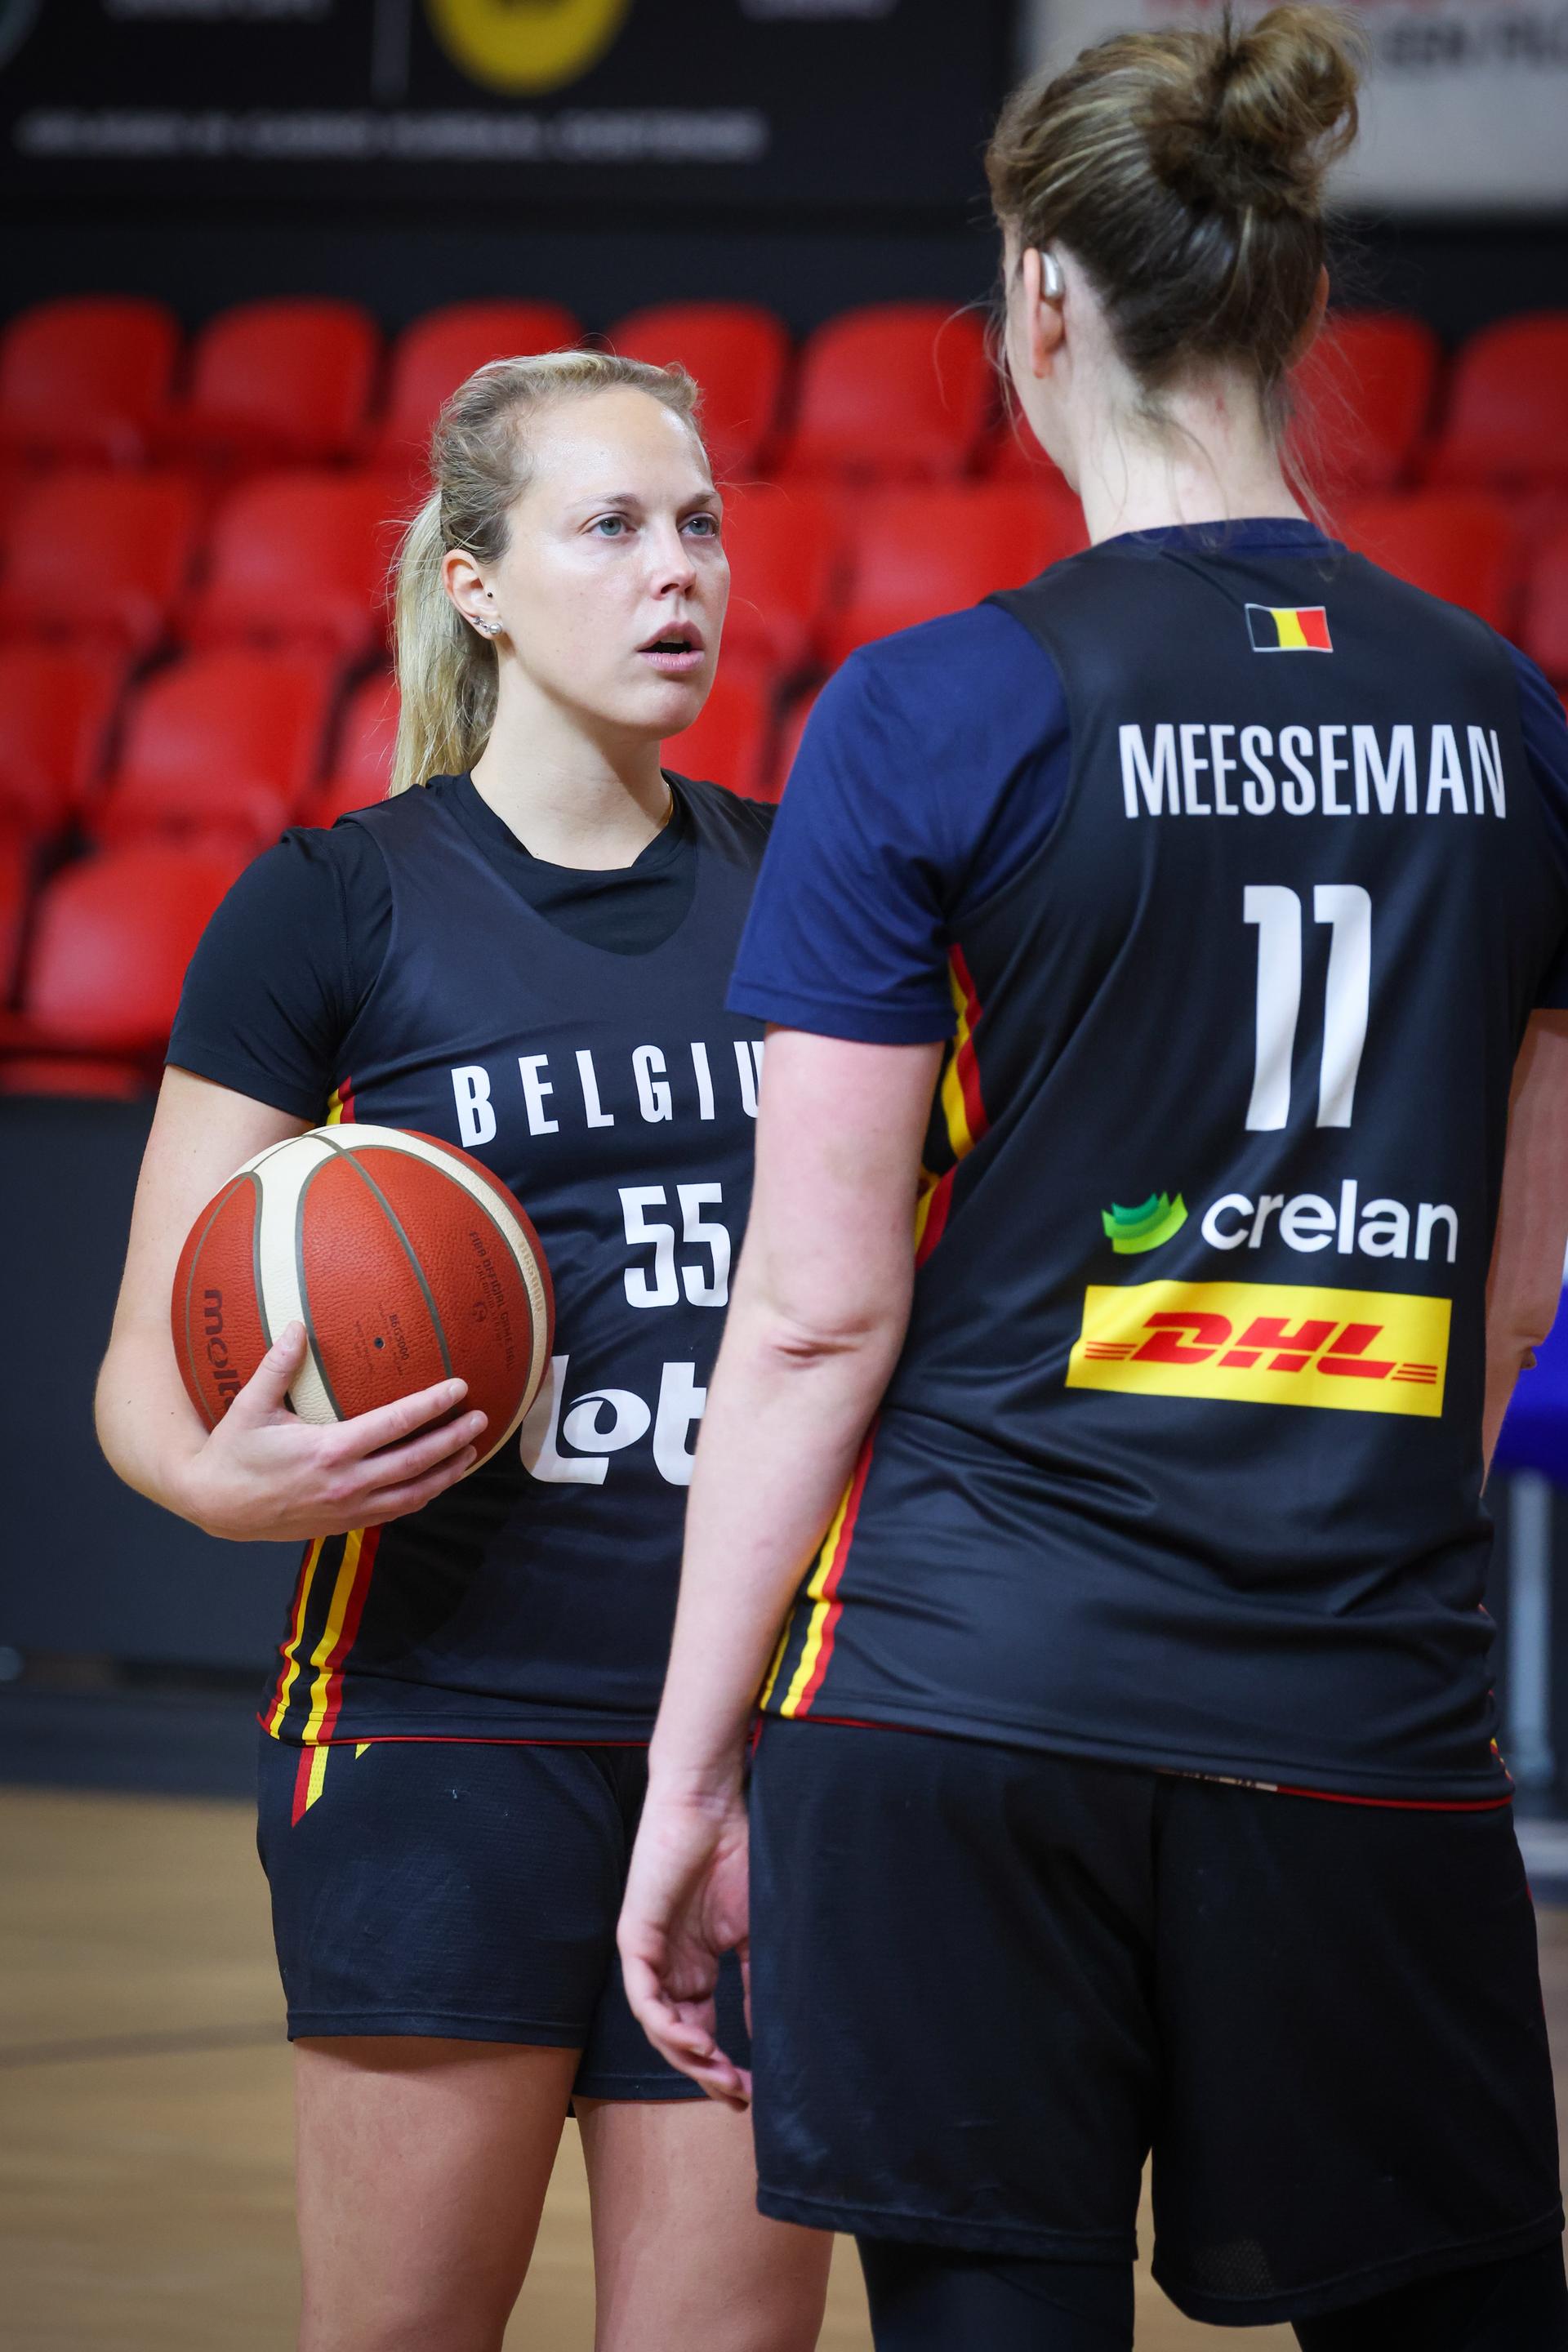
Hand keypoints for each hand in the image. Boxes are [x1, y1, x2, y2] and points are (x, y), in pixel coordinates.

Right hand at [179, 1322, 487, 1542]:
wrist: (216, 1508)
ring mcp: (348, 1509)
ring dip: (446, 1472)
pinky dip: (421, 1495)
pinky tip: (436, 1480)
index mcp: (328, 1450)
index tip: (458, 1388)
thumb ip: (277, 1365)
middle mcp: (345, 1483)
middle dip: (453, 1439)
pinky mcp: (344, 1524)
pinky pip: (394, 1511)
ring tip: (471, 1450)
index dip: (431, 1406)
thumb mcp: (251, 1405)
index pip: (395, 1424)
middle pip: (416, 1461)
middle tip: (480, 1418)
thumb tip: (296, 1325)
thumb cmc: (233, 1452)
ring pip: (413, 1493)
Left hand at [618, 1773, 752, 2107]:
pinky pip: (644, 1996)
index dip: (722, 2065)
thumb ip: (754, 1982)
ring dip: (690, 2058)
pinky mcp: (635, 1938)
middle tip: (739, 2097)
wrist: (712, 1804)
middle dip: (707, 2073)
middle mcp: (668, 1967)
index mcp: (694, 1966)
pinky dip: (667, 2025)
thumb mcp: (753, 1931)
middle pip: (678, 2038)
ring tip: (723, 2076)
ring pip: (659, 2027)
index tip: (753, 2093)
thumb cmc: (736, 1855)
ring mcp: (649, 1954)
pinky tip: (697, 2043)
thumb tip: (770, 2036)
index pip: (701, 2030)